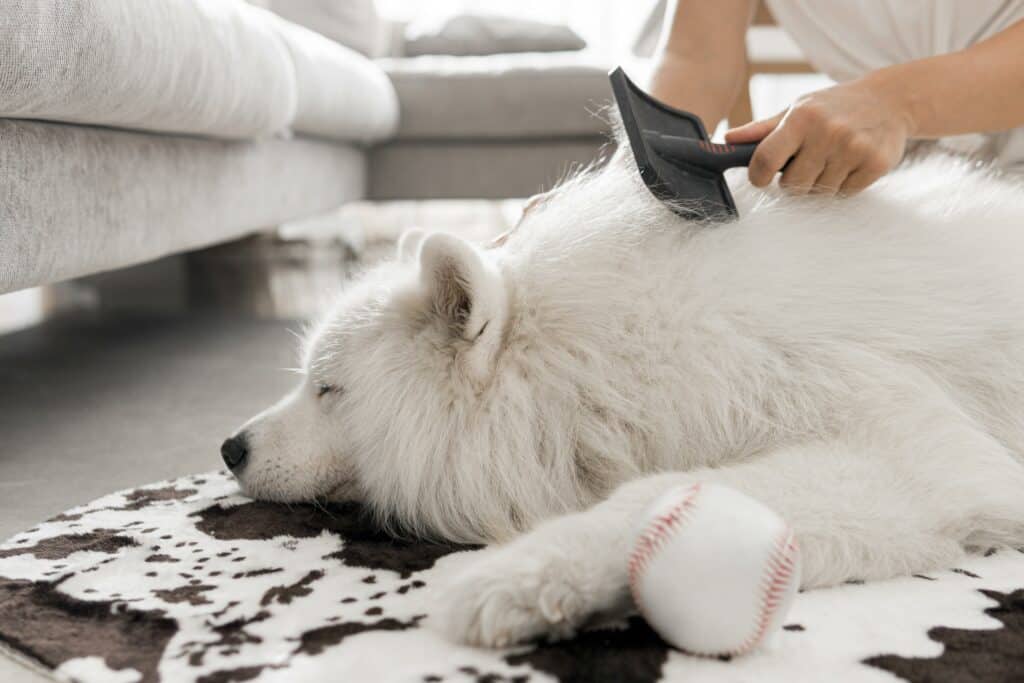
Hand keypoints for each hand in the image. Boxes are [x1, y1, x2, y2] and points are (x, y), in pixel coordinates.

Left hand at [726, 78, 914, 194]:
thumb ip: (762, 130)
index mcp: (801, 117)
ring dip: (821, 183)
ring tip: (832, 159)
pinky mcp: (875, 164)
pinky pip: (845, 194)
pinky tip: (851, 163)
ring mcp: (853, 148)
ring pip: (819, 192)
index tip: (761, 178)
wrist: (889, 100)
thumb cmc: (832, 107)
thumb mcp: (797, 109)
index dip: (759, 177)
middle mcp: (827, 131)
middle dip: (795, 181)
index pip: (766, 160)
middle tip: (807, 163)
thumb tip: (727, 139)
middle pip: (793, 186)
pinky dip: (843, 185)